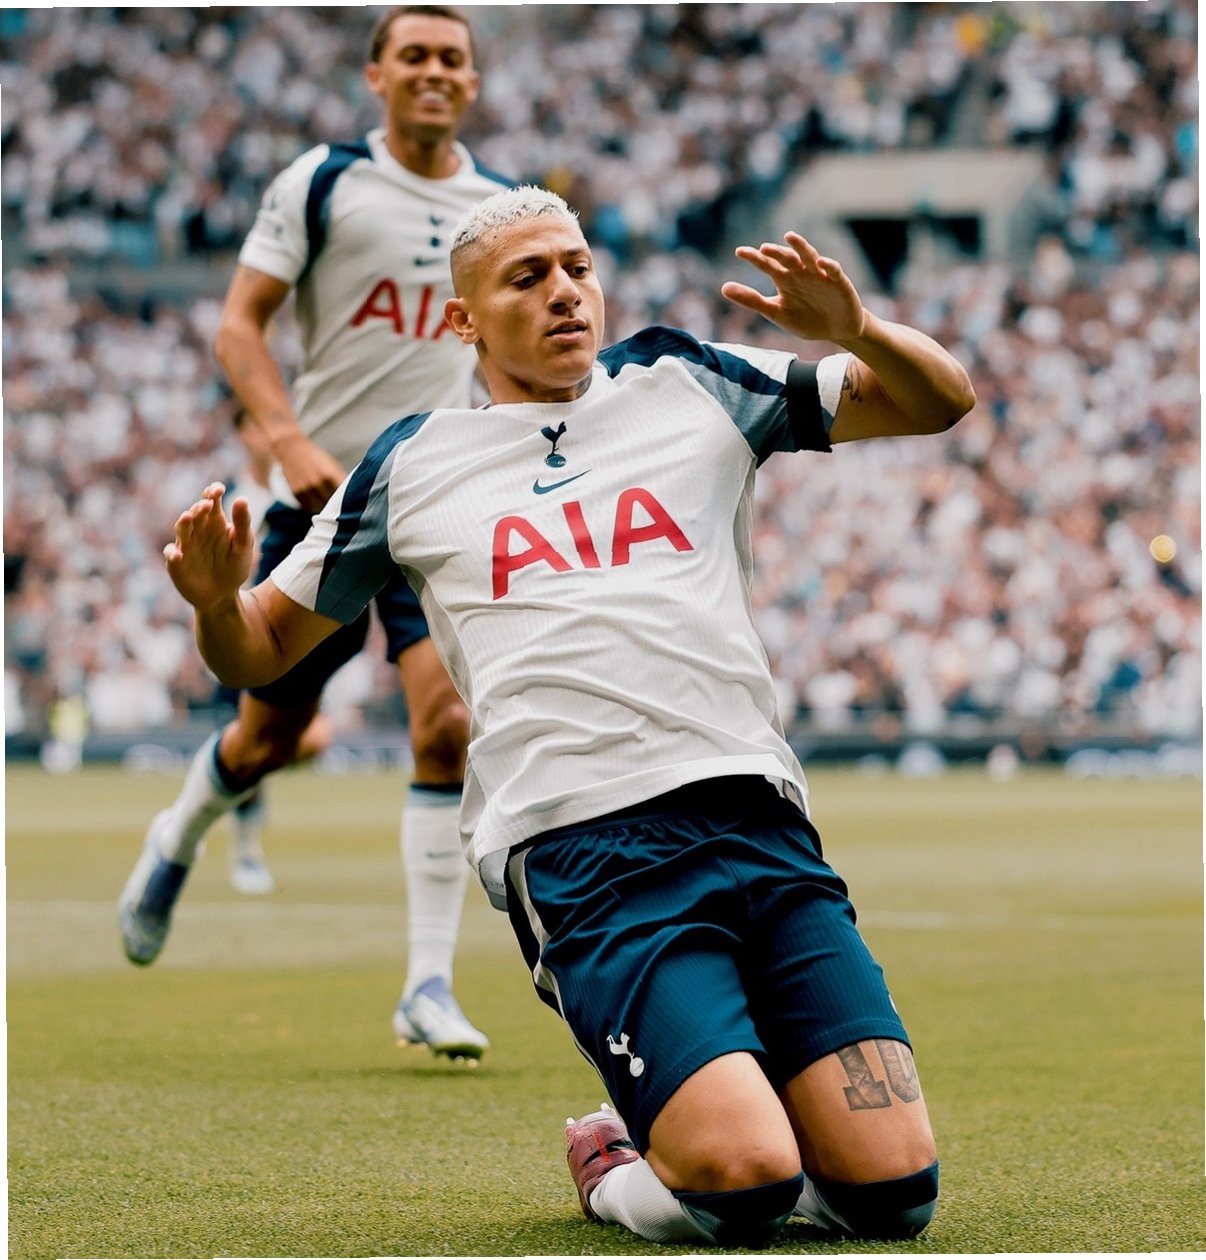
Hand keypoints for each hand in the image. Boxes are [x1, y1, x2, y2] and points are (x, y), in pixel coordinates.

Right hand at [163, 483, 253, 610]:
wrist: (223, 596)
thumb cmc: (234, 568)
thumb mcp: (243, 546)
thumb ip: (243, 524)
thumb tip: (242, 498)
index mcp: (215, 523)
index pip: (211, 501)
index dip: (213, 492)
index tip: (219, 489)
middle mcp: (198, 530)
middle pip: (195, 512)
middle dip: (200, 507)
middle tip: (207, 504)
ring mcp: (186, 545)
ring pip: (181, 528)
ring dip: (184, 522)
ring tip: (188, 517)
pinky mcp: (176, 562)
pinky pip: (171, 554)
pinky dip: (173, 553)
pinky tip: (179, 555)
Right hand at [275, 433, 345, 513]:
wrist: (292, 449)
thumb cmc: (316, 457)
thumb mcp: (333, 465)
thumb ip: (341, 480)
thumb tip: (352, 493)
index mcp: (329, 475)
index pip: (342, 496)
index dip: (347, 500)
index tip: (349, 502)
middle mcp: (317, 483)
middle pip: (331, 504)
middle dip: (336, 505)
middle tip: (338, 505)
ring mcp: (305, 489)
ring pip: (319, 508)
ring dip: (324, 508)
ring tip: (327, 503)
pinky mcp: (296, 493)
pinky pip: (308, 507)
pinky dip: (313, 506)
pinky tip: (316, 500)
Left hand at [721, 232, 865, 344]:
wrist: (837, 330)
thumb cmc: (806, 319)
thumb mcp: (776, 313)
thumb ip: (752, 300)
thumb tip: (723, 287)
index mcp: (785, 279)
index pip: (767, 265)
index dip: (755, 258)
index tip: (739, 252)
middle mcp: (801, 273)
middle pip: (787, 258)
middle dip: (777, 253)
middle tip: (763, 249)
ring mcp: (820, 276)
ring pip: (810, 256)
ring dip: (801, 247)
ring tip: (790, 238)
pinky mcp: (839, 283)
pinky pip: (834, 271)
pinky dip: (828, 266)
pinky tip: (821, 263)